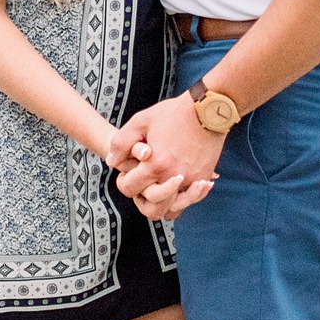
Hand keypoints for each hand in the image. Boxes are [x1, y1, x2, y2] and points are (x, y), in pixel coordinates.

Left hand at [110, 97, 227, 216]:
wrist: (208, 109)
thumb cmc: (173, 113)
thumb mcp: (141, 121)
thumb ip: (121, 143)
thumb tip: (110, 162)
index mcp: (154, 165)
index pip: (130, 189)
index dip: (124, 182)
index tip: (128, 173)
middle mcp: (173, 178)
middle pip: (152, 209)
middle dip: (142, 199)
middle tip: (143, 184)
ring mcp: (191, 181)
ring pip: (173, 210)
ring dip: (164, 203)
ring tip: (159, 188)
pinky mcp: (203, 178)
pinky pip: (191, 200)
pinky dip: (183, 197)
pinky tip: (178, 185)